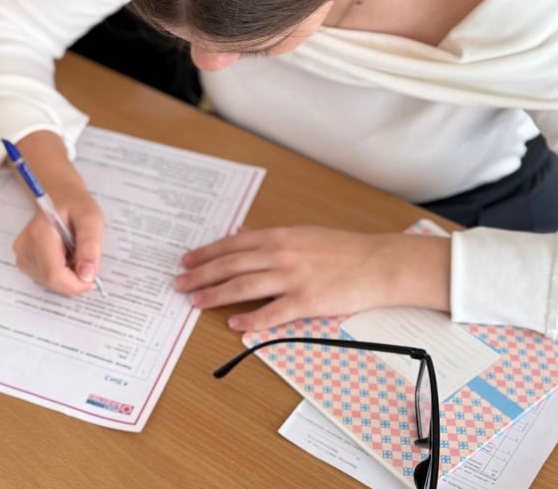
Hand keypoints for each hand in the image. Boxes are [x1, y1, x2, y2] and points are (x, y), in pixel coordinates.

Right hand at [10, 131, 104, 295]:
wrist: (60, 198)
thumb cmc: (76, 206)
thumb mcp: (91, 218)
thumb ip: (90, 245)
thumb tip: (87, 275)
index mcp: (40, 232)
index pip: (54, 273)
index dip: (75, 284)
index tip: (92, 278)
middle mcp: (25, 245)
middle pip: (51, 280)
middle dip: (73, 279)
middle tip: (86, 261)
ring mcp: (21, 254)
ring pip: (49, 282)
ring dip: (67, 276)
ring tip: (74, 253)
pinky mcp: (23, 261)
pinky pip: (45, 279)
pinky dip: (60, 274)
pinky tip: (65, 257)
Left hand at [175, 227, 450, 330]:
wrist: (378, 263)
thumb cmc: (342, 249)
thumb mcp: (302, 234)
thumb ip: (269, 237)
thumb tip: (240, 235)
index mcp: (279, 236)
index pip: (232, 246)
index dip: (205, 254)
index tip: (186, 262)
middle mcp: (281, 254)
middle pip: (230, 266)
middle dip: (200, 275)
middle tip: (179, 283)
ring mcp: (293, 278)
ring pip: (243, 287)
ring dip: (215, 295)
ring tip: (195, 302)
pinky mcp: (307, 301)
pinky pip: (272, 313)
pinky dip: (251, 319)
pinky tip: (234, 324)